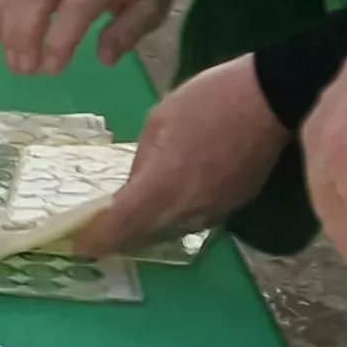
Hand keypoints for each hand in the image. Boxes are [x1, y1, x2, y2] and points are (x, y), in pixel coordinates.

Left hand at [66, 54, 285, 255]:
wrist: (269, 101)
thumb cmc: (208, 101)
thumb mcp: (159, 121)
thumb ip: (143, 160)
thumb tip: (134, 187)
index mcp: (164, 184)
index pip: (122, 223)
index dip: (97, 237)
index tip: (77, 245)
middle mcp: (188, 208)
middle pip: (144, 236)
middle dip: (116, 242)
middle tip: (93, 242)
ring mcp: (214, 211)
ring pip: (169, 234)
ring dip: (141, 237)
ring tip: (119, 234)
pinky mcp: (232, 207)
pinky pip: (191, 225)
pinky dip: (168, 227)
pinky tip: (158, 219)